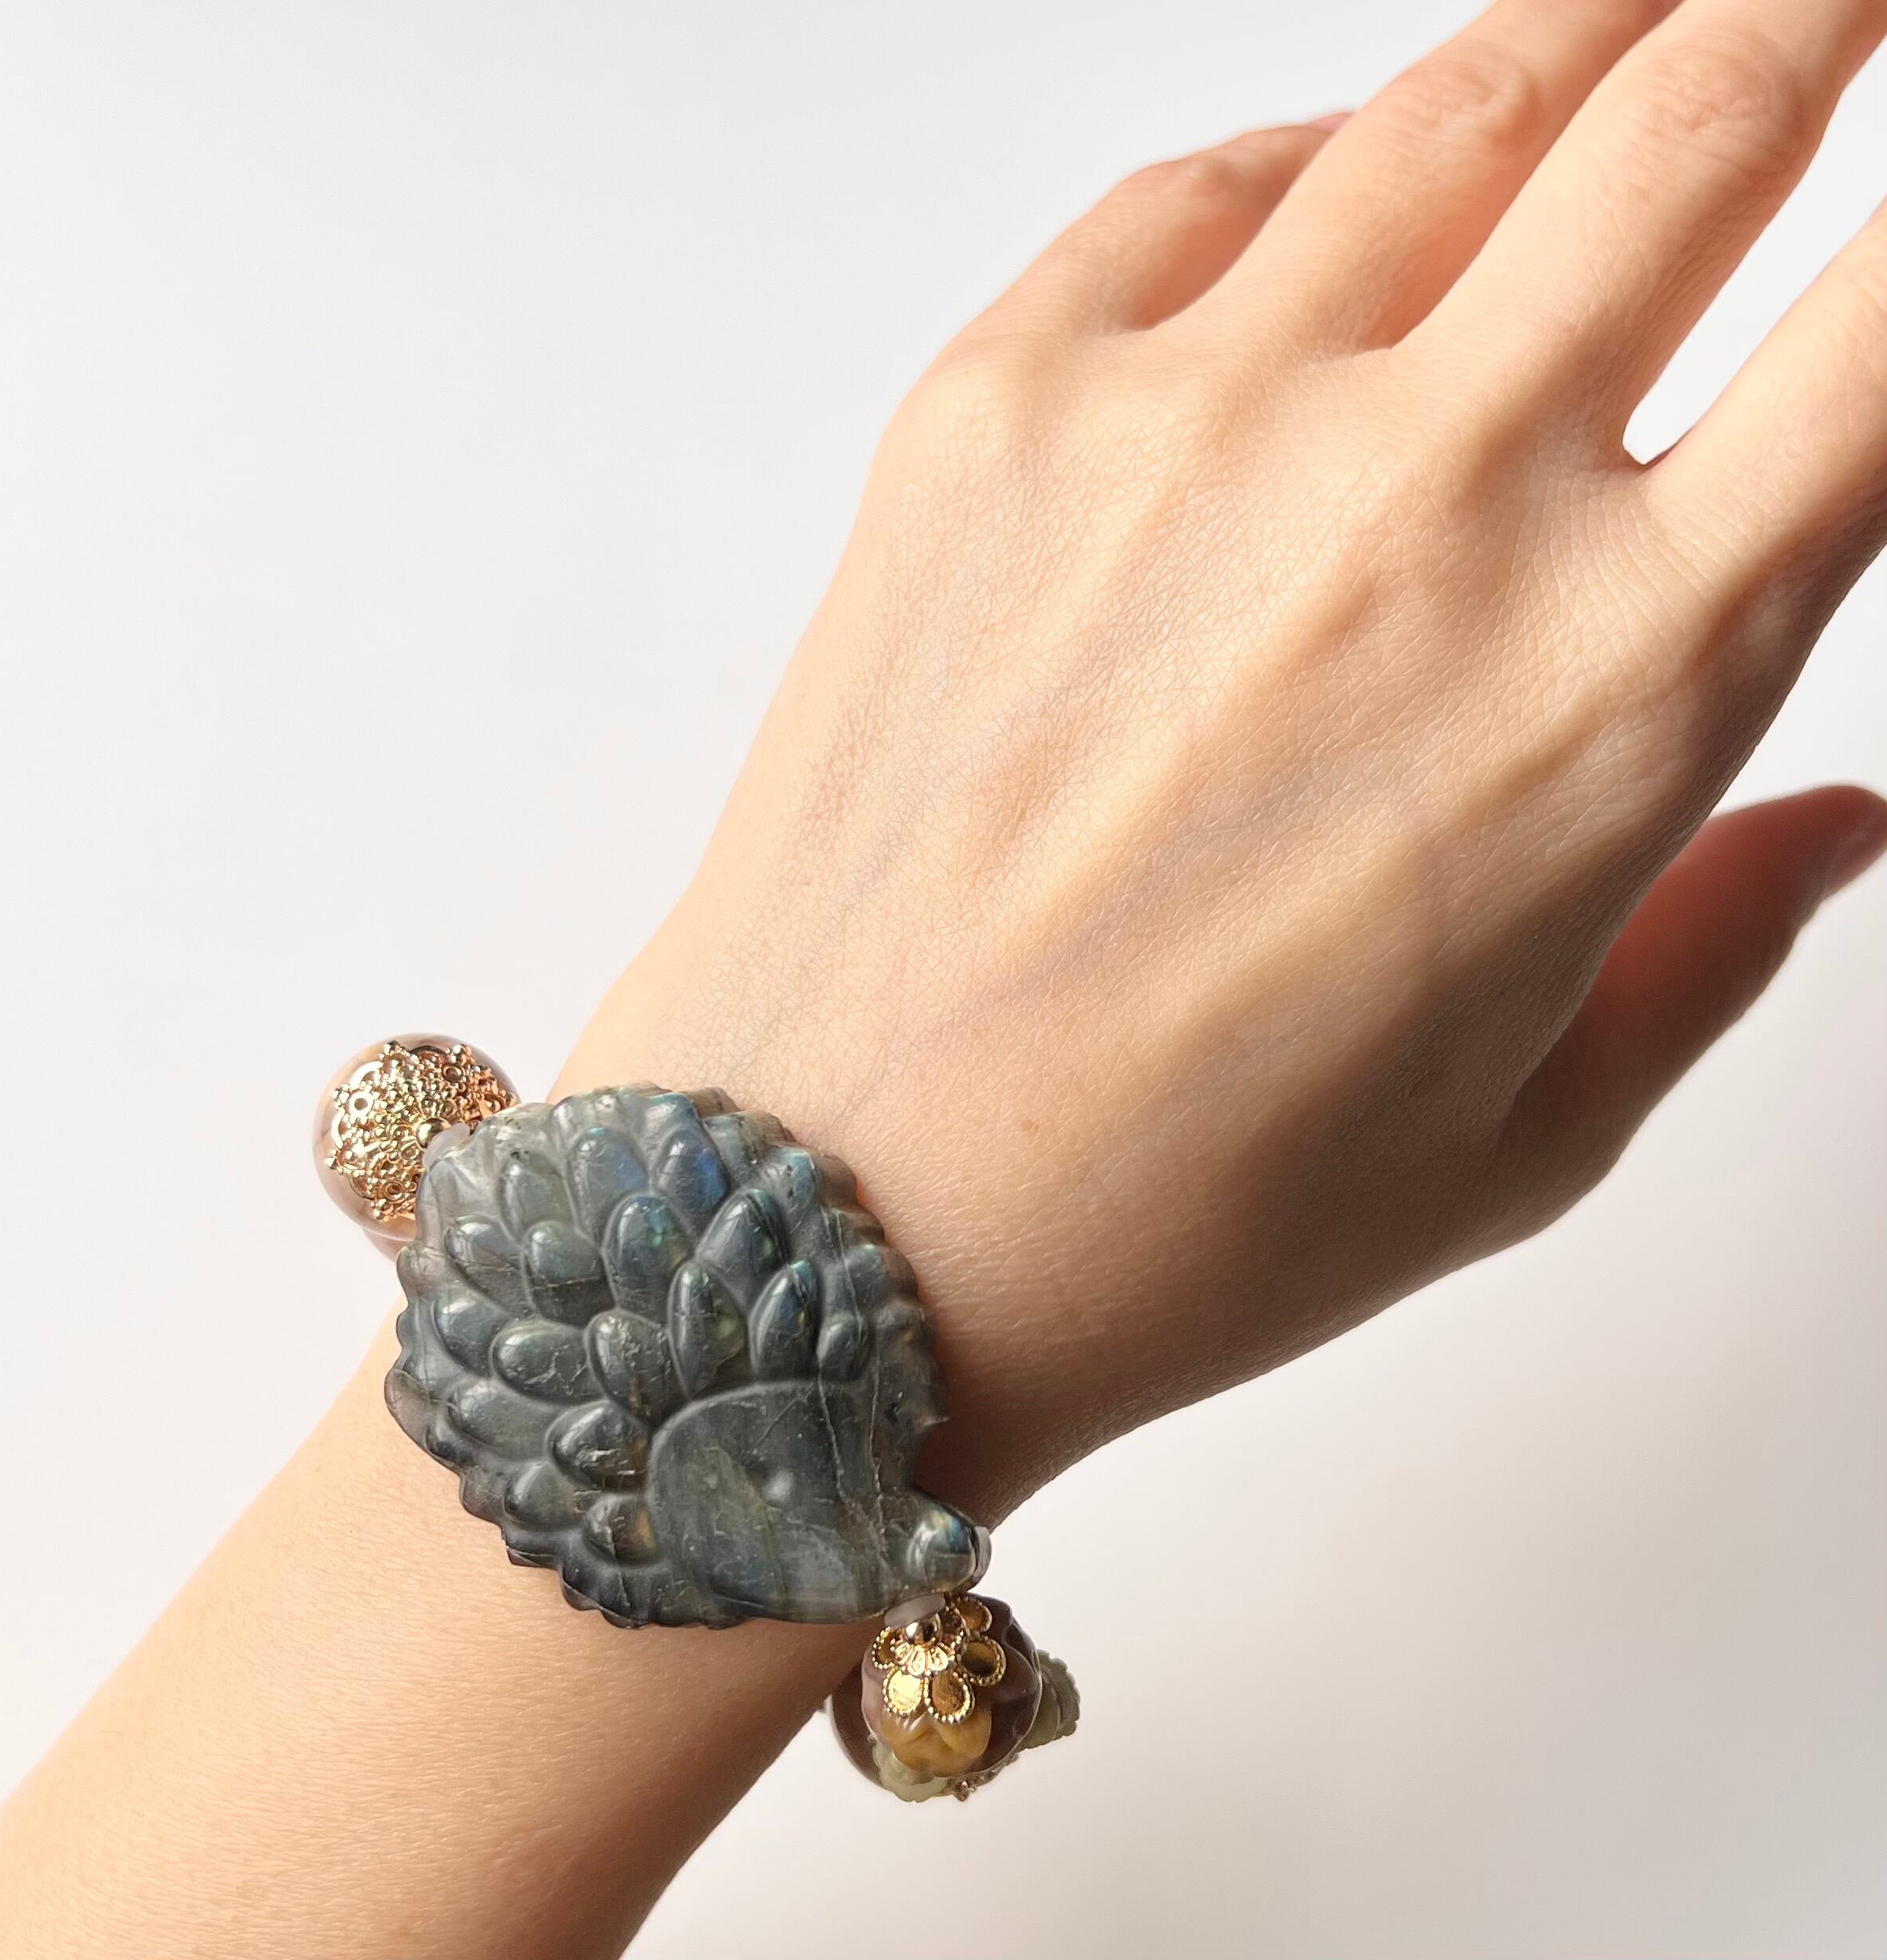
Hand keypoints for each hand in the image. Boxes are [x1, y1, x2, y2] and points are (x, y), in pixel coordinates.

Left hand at [565, 0, 1886, 1523]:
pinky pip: (1195, 196)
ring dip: (1585, 33)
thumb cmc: (1162, 1213)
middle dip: (1809, 14)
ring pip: (1457, 105)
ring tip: (1628, 29)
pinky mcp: (993, 410)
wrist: (837, 1206)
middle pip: (1700, 111)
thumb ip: (1704, 945)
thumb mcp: (1518, 1139)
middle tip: (1828, 3)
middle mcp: (1423, 503)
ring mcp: (1189, 425)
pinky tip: (1341, 200)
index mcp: (1616, 686)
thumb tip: (1826, 828)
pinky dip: (1309, 167)